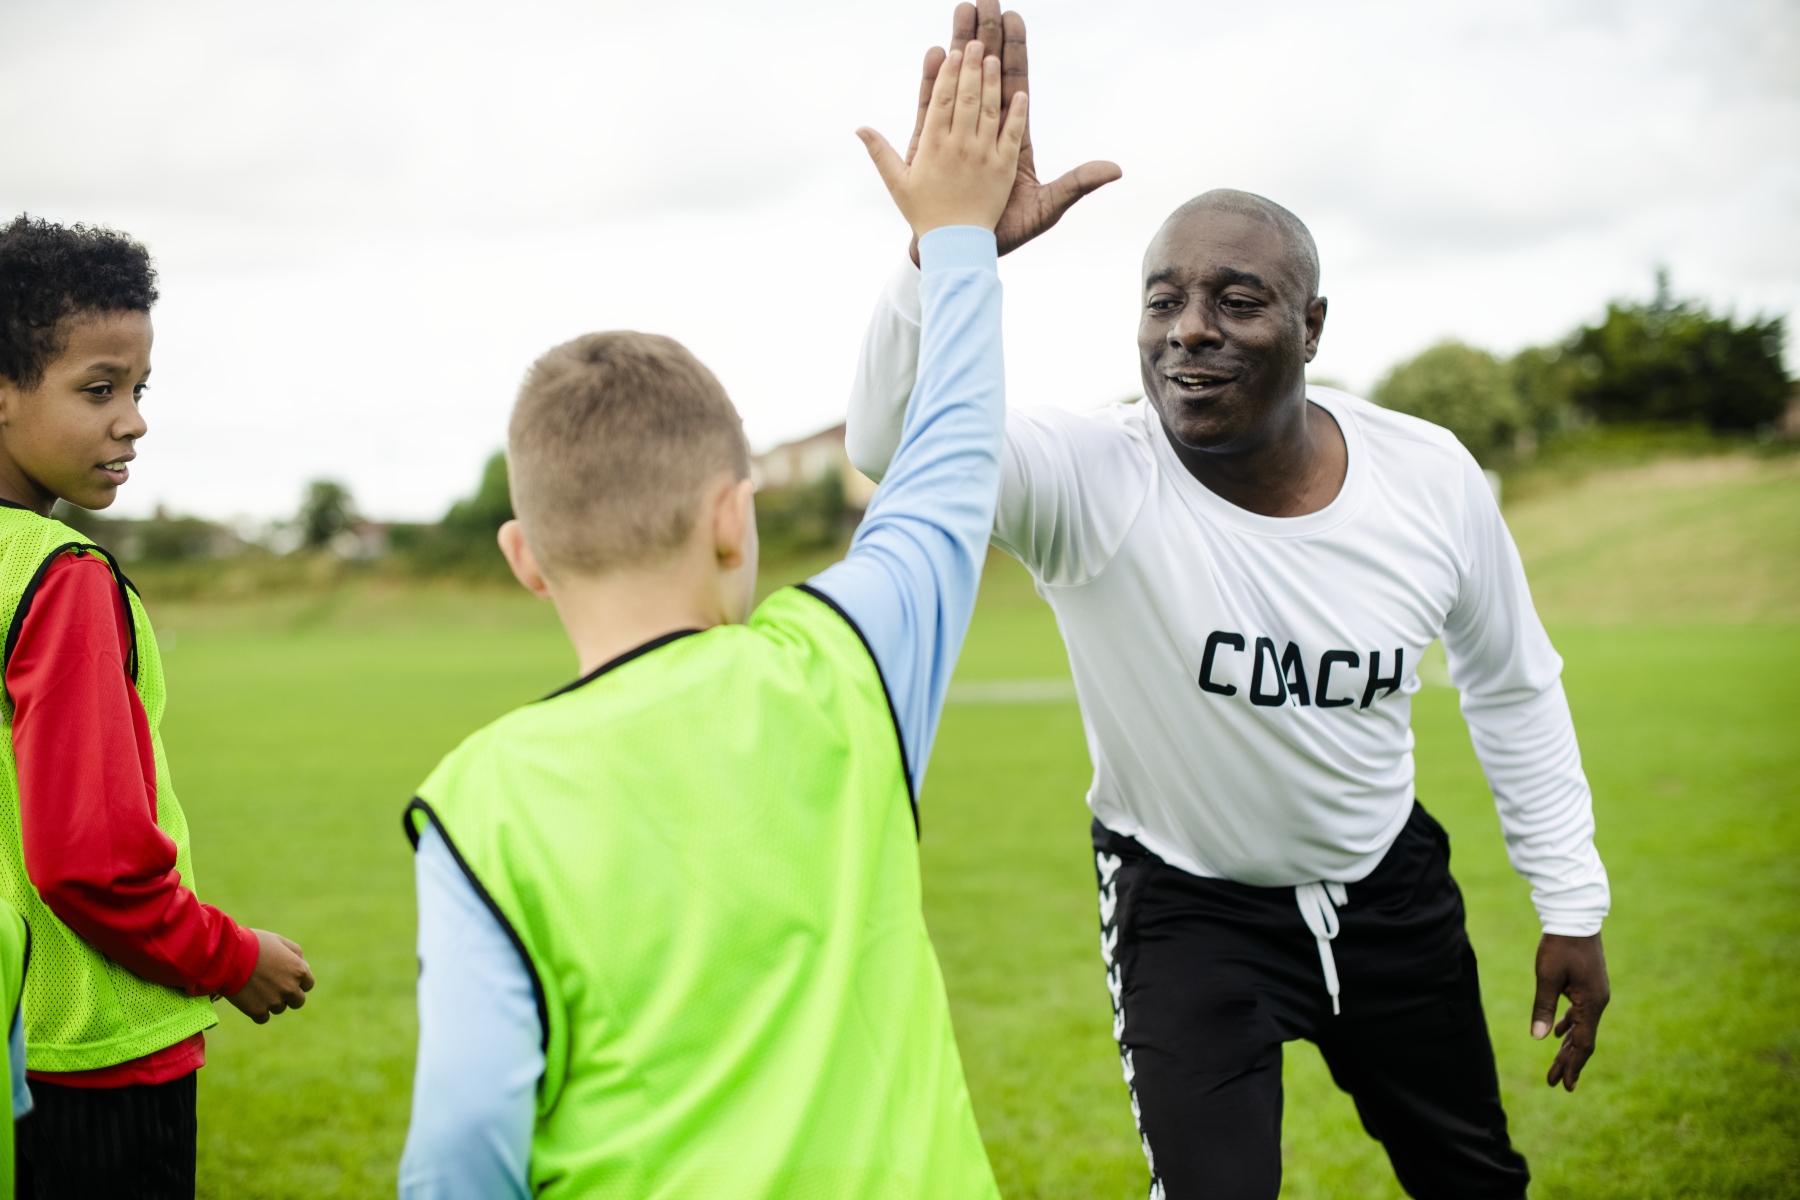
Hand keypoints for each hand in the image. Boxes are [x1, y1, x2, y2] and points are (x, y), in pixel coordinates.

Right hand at [226, 929, 314, 1024]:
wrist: (228, 955)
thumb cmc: (253, 944)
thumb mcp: (279, 941)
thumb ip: (296, 954)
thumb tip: (306, 968)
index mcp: (299, 970)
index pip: (308, 984)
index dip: (297, 981)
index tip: (285, 978)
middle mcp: (290, 988)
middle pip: (297, 1001)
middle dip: (288, 996)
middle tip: (272, 987)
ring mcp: (274, 1001)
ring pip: (279, 1009)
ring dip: (271, 1002)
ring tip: (256, 988)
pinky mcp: (258, 1011)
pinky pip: (263, 1018)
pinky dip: (257, 1011)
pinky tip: (249, 999)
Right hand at [858, 39, 1026, 238]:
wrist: (954, 245)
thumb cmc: (924, 215)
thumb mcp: (897, 183)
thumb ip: (880, 153)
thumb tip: (860, 129)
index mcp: (933, 147)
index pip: (941, 101)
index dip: (948, 74)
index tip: (952, 53)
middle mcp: (959, 147)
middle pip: (966, 98)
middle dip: (970, 68)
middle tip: (975, 44)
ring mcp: (983, 156)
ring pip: (988, 111)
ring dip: (992, 83)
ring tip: (992, 59)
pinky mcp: (1003, 169)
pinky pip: (1011, 136)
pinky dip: (1016, 114)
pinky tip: (1019, 95)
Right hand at [904, 1, 1119, 260]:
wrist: (967, 250)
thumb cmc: (1010, 231)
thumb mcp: (1049, 207)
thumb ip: (1077, 184)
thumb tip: (1115, 169)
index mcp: (1014, 135)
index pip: (1015, 83)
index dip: (1014, 53)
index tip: (1014, 19)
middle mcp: (986, 126)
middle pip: (987, 71)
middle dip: (986, 35)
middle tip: (984, 0)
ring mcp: (959, 131)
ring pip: (960, 79)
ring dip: (959, 45)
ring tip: (960, 11)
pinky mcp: (935, 143)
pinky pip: (933, 105)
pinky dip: (933, 79)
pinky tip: (934, 53)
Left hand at [1531, 932, 1609, 1090]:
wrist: (1575, 917)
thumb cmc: (1559, 945)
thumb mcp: (1547, 977)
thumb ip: (1544, 1007)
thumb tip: (1539, 1038)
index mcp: (1591, 1003)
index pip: (1584, 1043)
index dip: (1574, 1065)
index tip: (1566, 1085)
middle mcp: (1598, 1002)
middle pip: (1583, 1040)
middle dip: (1568, 1062)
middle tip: (1556, 1083)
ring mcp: (1595, 994)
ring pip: (1581, 1027)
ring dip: (1568, 1046)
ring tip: (1556, 1065)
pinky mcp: (1589, 986)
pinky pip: (1580, 1013)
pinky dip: (1569, 1025)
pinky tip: (1559, 1033)